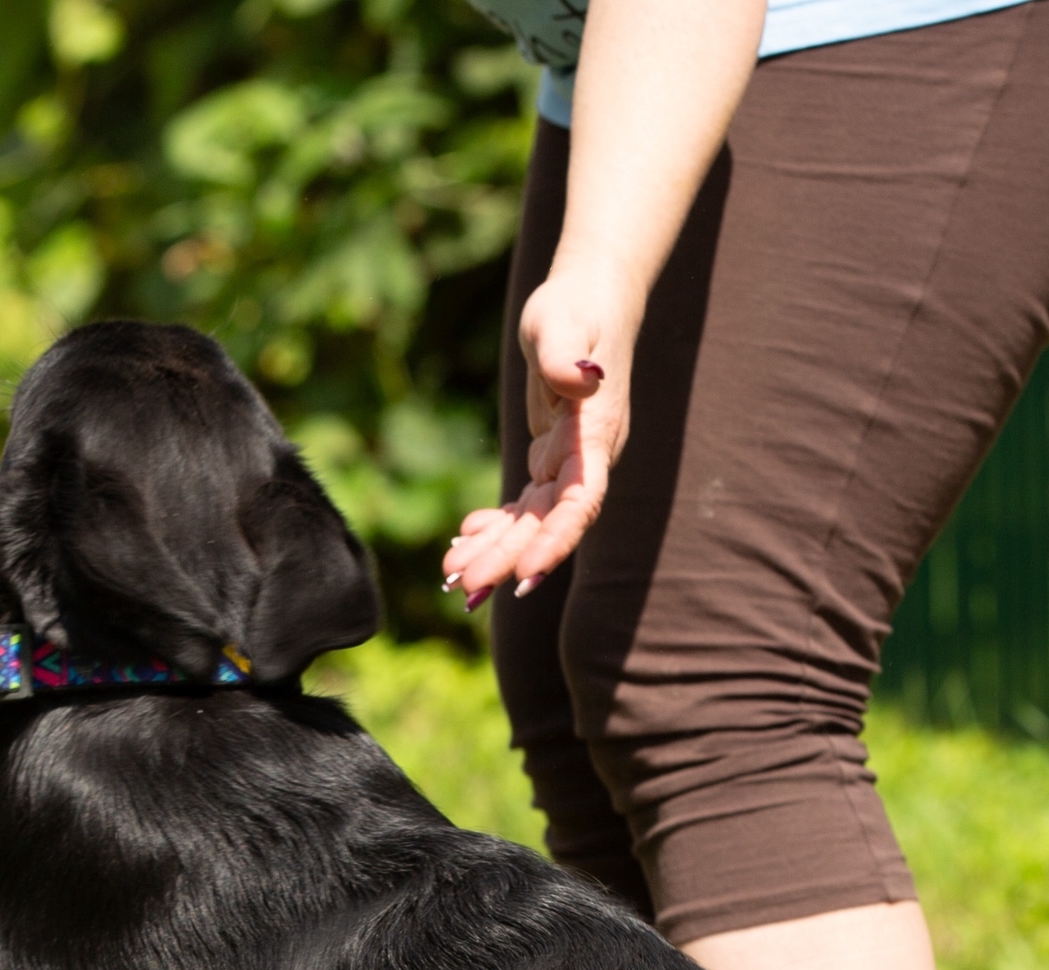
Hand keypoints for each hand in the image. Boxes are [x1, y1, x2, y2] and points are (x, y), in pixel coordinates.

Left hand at [443, 271, 639, 606]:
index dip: (555, 541)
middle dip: (508, 559)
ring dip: (496, 552)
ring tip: (453, 578)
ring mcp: (568, 463)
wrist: (587, 298)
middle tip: (464, 592)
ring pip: (532, 522)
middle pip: (549, 524)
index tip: (526, 577)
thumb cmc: (575, 306)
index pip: (580, 503)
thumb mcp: (562, 323)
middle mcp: (586, 460)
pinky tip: (465, 540)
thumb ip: (566, 354)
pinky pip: (524, 506)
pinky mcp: (550, 458)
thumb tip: (579, 379)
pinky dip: (496, 527)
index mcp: (595, 436)